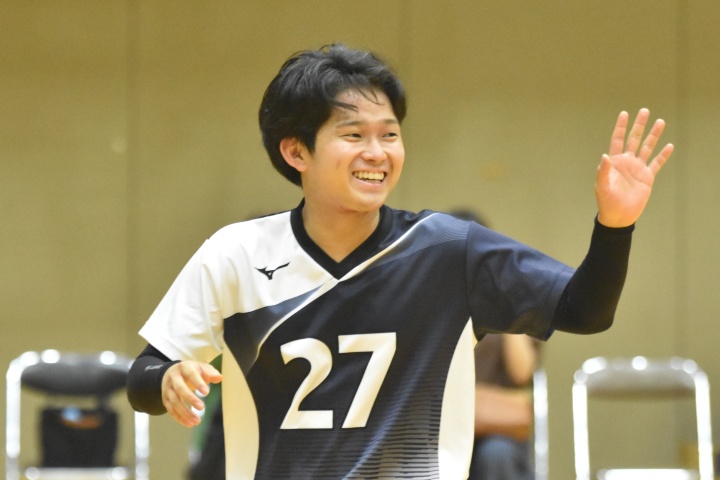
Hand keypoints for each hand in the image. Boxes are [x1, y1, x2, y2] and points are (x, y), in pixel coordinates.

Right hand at [161, 361, 221, 427]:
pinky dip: (179, 418)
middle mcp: (173, 378)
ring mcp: (168, 389)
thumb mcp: (201, 368)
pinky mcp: (165, 400)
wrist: (172, 372)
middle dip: (190, 398)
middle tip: (202, 407)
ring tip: (197, 421)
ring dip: (185, 412)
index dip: (198, 383)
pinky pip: (171, 410)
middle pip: (179, 389)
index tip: (206, 392)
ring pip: (174, 402)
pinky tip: (189, 424)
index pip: (190, 374)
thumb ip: (210, 373)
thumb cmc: (191, 371)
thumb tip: (219, 378)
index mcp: (184, 368)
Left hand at [595, 108, 673, 226]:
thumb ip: (603, 171)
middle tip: (644, 111)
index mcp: (615, 162)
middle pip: (634, 139)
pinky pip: (656, 163)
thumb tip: (604, 156)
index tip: (624, 114)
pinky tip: (669, 145)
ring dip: (653, 135)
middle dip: (639, 126)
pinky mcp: (647, 177)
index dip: (621, 127)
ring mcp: (638, 168)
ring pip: (647, 148)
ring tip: (660, 121)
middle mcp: (627, 162)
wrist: (618, 216)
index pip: (618, 140)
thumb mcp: (602, 186)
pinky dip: (663, 155)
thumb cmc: (607, 201)